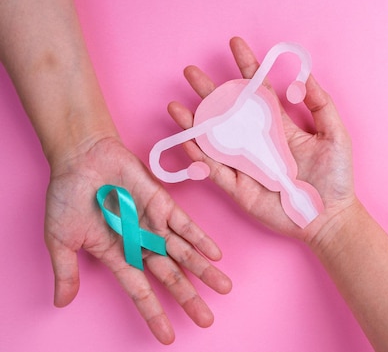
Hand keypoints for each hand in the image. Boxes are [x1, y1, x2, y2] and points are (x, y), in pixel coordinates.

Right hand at [45, 134, 231, 343]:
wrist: (81, 157)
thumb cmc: (67, 195)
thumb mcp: (60, 239)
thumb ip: (66, 270)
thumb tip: (61, 303)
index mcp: (117, 255)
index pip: (140, 292)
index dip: (154, 314)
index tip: (167, 337)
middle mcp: (140, 243)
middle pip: (170, 277)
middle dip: (188, 298)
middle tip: (207, 320)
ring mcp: (153, 224)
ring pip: (184, 254)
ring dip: (204, 271)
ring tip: (224, 288)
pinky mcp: (163, 204)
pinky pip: (186, 225)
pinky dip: (201, 239)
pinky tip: (215, 255)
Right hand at [167, 37, 358, 240]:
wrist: (331, 217)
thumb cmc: (336, 178)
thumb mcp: (334, 133)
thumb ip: (320, 103)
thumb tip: (304, 74)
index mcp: (280, 127)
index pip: (259, 91)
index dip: (247, 67)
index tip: (235, 44)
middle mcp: (259, 142)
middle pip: (228, 112)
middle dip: (210, 91)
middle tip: (190, 72)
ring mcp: (247, 165)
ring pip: (214, 141)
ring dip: (195, 124)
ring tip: (176, 106)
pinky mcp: (240, 188)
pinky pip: (215, 171)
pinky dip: (199, 157)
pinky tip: (187, 141)